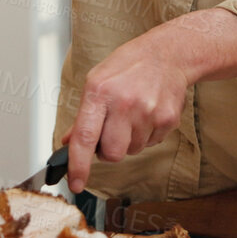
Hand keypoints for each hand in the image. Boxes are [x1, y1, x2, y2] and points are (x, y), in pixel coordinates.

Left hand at [60, 8, 236, 194]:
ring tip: (133, 114)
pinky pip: (151, 143)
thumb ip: (83, 115)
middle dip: (109, 151)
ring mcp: (148, 112)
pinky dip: (147, 134)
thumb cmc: (129, 66)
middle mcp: (124, 103)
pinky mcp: (167, 119)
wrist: (168, 54)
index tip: (75, 183)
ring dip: (130, 140)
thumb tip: (69, 142)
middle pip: (111, 154)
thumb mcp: (97, 81)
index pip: (85, 137)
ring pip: (133, 150)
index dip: (78, 165)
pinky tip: (147, 112)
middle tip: (112, 131)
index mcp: (99, 92)